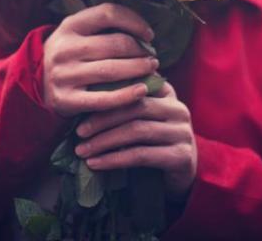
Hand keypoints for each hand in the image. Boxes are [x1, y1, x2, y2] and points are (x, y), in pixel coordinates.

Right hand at [43, 3, 158, 117]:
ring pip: (111, 71)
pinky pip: (103, 99)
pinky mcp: (66, 100)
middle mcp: (65, 49)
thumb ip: (103, 27)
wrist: (36, 83)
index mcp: (69, 26)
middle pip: (114, 44)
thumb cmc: (70, 55)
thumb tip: (144, 31)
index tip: (149, 34)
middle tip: (153, 57)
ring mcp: (64, 75)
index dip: (134, 21)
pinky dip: (126, 95)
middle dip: (140, 50)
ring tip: (152, 70)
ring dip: (138, 70)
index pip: (108, 14)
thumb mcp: (77, 33)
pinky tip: (142, 91)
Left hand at [73, 82, 196, 199]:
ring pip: (137, 131)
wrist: (182, 174)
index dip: (107, 95)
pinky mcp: (181, 156)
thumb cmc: (154, 142)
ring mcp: (182, 132)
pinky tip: (96, 164)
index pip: (134, 87)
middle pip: (135, 107)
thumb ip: (126, 104)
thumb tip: (85, 95)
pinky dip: (114, 159)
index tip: (81, 106)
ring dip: (104, 141)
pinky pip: (141, 155)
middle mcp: (179, 109)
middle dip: (102, 119)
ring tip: (82, 150)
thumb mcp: (142, 119)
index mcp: (168, 94)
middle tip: (78, 132)